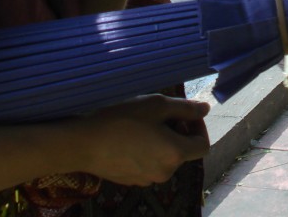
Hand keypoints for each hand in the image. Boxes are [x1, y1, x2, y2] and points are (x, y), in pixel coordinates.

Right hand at [76, 95, 209, 186]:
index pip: (203, 145)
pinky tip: (130, 138)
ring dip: (162, 141)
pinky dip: (147, 151)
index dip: (199, 127)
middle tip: (160, 114)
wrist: (82, 143)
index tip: (184, 114)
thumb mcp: (157, 105)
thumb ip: (186, 107)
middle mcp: (164, 172)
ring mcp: (146, 180)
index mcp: (174, 154)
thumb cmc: (121, 119)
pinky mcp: (131, 181)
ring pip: (165, 158)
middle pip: (183, 151)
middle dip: (178, 131)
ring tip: (143, 124)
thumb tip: (206, 109)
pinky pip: (148, 165)